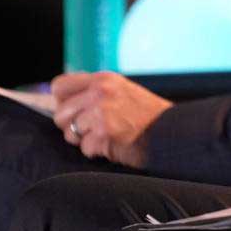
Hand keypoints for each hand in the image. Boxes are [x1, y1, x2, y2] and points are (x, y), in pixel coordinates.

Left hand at [50, 72, 172, 166]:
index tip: (75, 111)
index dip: (63, 102)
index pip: (59, 86)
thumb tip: (62, 105)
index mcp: (103, 79)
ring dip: (85, 140)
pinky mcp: (104, 132)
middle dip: (72, 126)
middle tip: (92, 129)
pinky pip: (85, 149)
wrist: (171, 131)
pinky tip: (114, 144)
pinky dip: (97, 151)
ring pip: (70, 133)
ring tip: (105, 136)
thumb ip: (94, 93)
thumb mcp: (121, 91)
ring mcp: (101, 112)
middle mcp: (100, 92)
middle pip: (60, 114)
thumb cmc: (146, 115)